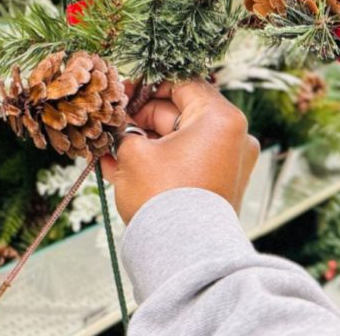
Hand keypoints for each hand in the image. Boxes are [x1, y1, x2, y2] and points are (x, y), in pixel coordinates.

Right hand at [100, 80, 259, 223]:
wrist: (184, 255)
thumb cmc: (162, 195)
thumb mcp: (134, 152)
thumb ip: (126, 128)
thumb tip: (119, 122)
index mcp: (221, 118)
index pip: (181, 83)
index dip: (146, 84)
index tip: (121, 91)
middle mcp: (233, 137)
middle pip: (178, 113)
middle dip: (139, 118)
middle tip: (109, 121)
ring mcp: (228, 163)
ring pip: (177, 141)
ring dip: (142, 141)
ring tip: (106, 147)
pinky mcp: (218, 185)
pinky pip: (183, 162)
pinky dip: (156, 161)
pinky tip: (117, 163)